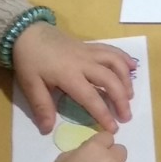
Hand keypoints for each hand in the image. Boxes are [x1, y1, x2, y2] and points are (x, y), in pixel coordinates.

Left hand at [11, 23, 135, 132]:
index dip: (103, 114)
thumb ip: (42, 106)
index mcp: (69, 75)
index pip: (91, 97)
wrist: (27, 31)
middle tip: (126, 116)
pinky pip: (111, 50)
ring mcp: (89, 52)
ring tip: (130, 95)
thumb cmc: (29, 59)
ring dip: (126, 79)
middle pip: (110, 80)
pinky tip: (132, 67)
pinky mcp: (90, 46)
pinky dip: (124, 58)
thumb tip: (48, 129)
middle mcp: (84, 63)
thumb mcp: (30, 84)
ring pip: (115, 63)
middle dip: (121, 99)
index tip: (113, 128)